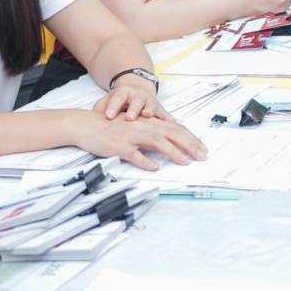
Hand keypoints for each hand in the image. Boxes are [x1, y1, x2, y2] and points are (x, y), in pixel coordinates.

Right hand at [75, 113, 207, 171]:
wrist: (87, 125)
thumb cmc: (112, 127)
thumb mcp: (136, 126)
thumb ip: (152, 133)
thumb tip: (171, 142)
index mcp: (149, 123)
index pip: (175, 129)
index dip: (191, 139)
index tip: (203, 148)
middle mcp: (143, 127)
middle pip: (171, 134)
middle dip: (189, 145)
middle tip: (202, 156)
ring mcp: (131, 136)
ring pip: (157, 142)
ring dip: (173, 152)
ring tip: (185, 162)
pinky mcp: (119, 146)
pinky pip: (134, 155)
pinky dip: (145, 161)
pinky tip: (154, 168)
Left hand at [94, 78, 165, 121]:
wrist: (135, 89)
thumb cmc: (119, 100)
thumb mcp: (107, 101)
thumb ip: (100, 108)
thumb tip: (92, 118)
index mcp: (123, 93)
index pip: (117, 98)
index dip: (113, 107)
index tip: (108, 116)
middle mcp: (137, 95)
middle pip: (136, 100)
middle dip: (133, 109)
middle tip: (130, 117)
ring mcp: (149, 100)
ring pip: (151, 104)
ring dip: (150, 110)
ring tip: (148, 115)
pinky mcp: (158, 107)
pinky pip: (164, 112)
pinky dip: (167, 117)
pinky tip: (171, 122)